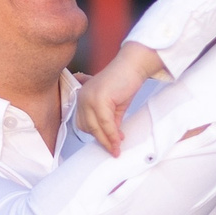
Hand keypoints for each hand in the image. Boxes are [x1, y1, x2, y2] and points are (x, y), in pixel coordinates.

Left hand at [77, 43, 163, 157]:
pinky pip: (105, 123)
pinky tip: (119, 139)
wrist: (133, 66)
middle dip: (101, 139)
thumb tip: (112, 138)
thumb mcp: (114, 106)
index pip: (82, 123)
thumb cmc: (124, 81)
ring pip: (95, 127)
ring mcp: (89, 97)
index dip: (95, 134)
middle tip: (114, 148)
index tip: (106, 143)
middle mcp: (82, 97)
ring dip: (107, 140)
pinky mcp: (99, 99)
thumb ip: (110, 121)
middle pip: (87, 127)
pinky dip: (112, 134)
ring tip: (117, 147)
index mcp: (82, 97)